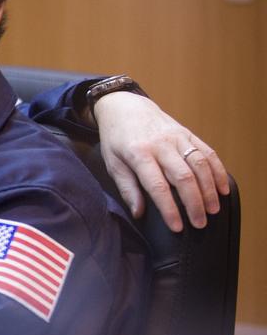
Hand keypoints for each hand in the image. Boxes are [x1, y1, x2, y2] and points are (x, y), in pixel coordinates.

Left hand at [94, 92, 229, 230]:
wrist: (125, 107)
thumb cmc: (116, 139)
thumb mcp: (112, 163)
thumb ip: (127, 188)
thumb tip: (138, 213)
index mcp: (138, 153)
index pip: (157, 186)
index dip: (169, 208)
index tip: (177, 227)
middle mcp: (161, 144)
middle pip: (183, 176)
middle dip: (194, 203)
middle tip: (200, 223)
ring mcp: (177, 137)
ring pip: (200, 164)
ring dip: (209, 189)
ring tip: (213, 209)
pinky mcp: (188, 133)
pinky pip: (208, 152)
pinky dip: (218, 171)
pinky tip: (222, 188)